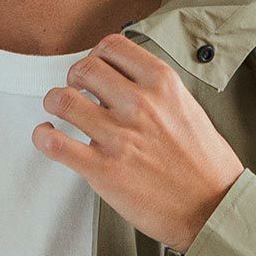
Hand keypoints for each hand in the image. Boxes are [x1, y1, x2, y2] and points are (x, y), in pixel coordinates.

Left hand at [33, 32, 243, 252]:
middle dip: (74, 77)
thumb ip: (157, 92)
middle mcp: (138, 105)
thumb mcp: (189, 109)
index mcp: (162, 84)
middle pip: (84, 68)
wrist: (213, 208)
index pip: (113, 46)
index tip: (95, 68)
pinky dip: (42, 136)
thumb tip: (128, 83)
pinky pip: (55, 144)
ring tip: (59, 111)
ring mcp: (119, 137)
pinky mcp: (103, 170)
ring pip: (62, 100)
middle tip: (76, 90)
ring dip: (54, 102)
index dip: (96, 55)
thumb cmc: (206, 166)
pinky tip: (47, 135)